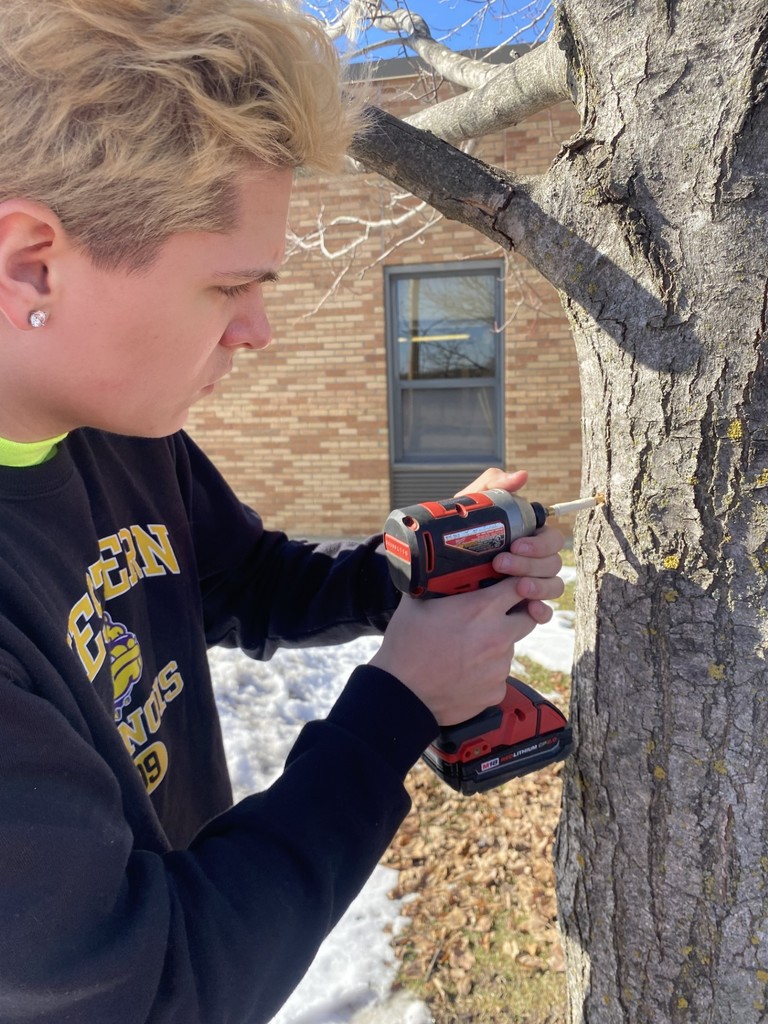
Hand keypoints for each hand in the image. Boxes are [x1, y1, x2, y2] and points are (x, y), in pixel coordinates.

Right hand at [370, 569, 561, 725]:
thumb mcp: (417, 603)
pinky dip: (485, 673)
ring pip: (509, 649)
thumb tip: (434, 570)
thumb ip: (436, 584)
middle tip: (495, 617)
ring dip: (495, 646)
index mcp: (482, 609)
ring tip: (465, 650)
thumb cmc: (406, 647)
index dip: (517, 583)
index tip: (511, 584)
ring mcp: (499, 667)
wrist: (402, 694)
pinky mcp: (496, 691)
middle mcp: (498, 636)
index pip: (520, 585)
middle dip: (517, 614)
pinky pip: (497, 676)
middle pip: (529, 618)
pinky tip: (463, 672)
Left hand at [456, 466, 565, 625]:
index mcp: (529, 538)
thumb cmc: (455, 535)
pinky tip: (530, 609)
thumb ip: (492, 486)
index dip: (539, 543)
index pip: (551, 540)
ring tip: (516, 587)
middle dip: (530, 564)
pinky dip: (542, 611)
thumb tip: (522, 476)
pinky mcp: (520, 607)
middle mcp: (534, 562)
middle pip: (552, 563)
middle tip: (500, 563)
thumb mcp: (469, 508)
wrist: (432, 572)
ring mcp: (530, 585)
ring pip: (553, 586)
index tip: (515, 544)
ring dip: (539, 586)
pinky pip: (543, 612)